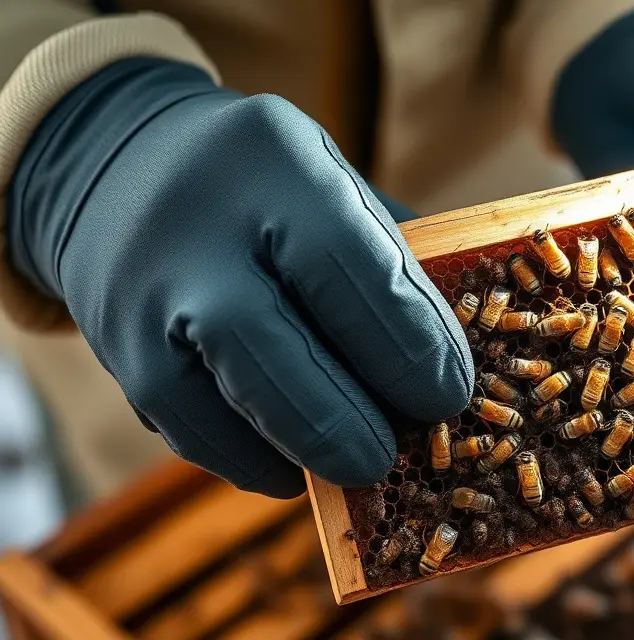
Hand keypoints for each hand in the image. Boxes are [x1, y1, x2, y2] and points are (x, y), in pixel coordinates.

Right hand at [7, 58, 472, 496]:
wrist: (115, 163)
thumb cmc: (266, 187)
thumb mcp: (330, 183)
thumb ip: (388, 262)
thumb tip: (451, 365)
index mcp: (280, 165)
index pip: (353, 268)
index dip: (410, 344)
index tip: (449, 395)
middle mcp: (199, 227)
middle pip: (276, 348)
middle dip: (349, 418)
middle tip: (398, 454)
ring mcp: (145, 292)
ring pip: (225, 399)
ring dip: (303, 449)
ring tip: (359, 465)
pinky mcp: (115, 349)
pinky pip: (187, 429)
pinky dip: (250, 460)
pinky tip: (295, 466)